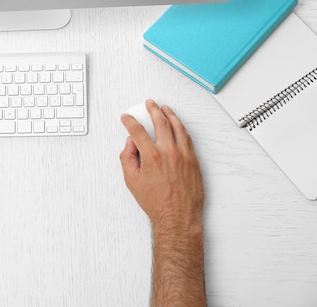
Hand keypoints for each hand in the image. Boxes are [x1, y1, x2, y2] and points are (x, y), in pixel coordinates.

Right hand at [120, 100, 203, 231]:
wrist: (177, 217)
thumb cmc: (157, 203)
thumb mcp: (132, 181)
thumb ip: (127, 158)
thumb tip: (130, 144)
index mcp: (151, 156)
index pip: (138, 131)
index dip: (130, 121)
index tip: (126, 118)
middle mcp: (169, 152)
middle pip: (160, 122)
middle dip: (152, 110)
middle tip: (149, 104)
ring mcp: (184, 155)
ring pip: (177, 127)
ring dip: (170, 115)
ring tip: (165, 109)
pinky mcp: (194, 160)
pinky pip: (188, 138)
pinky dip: (181, 128)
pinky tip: (178, 125)